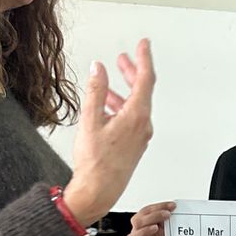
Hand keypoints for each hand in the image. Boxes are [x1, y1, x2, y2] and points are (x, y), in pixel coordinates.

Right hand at [62, 40, 155, 230]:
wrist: (98, 191)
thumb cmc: (96, 163)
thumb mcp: (90, 120)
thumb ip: (95, 91)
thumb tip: (98, 68)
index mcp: (136, 116)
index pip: (146, 79)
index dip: (144, 58)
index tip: (143, 44)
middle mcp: (143, 125)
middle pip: (142, 90)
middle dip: (132, 72)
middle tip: (124, 59)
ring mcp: (140, 136)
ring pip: (135, 105)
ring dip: (123, 90)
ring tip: (109, 81)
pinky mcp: (134, 145)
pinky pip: (132, 118)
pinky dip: (121, 107)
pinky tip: (106, 107)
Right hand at [126, 199, 174, 235]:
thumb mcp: (170, 225)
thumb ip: (169, 218)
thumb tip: (175, 208)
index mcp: (144, 220)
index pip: (147, 210)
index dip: (159, 206)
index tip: (172, 206)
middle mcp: (139, 230)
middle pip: (138, 221)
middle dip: (153, 216)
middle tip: (168, 214)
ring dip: (144, 230)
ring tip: (156, 228)